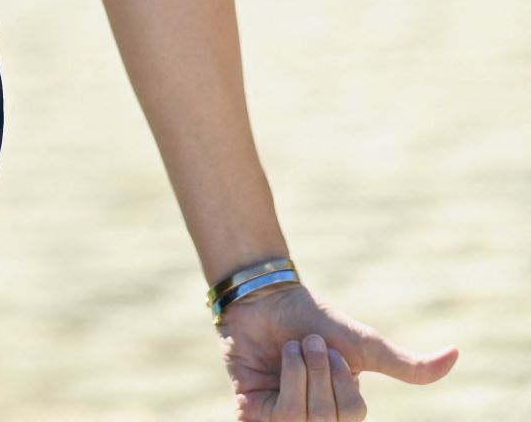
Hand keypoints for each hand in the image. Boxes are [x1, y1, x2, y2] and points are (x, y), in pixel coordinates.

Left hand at [215, 283, 457, 418]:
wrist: (268, 299)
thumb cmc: (316, 321)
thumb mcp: (366, 347)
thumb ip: (408, 365)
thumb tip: (455, 355)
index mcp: (342, 414)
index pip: (353, 416)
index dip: (344, 379)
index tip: (331, 349)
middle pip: (328, 420)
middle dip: (321, 370)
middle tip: (309, 344)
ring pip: (301, 419)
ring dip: (300, 370)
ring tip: (292, 348)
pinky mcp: (253, 417)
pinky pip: (275, 419)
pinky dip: (283, 380)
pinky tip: (278, 361)